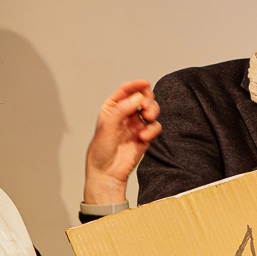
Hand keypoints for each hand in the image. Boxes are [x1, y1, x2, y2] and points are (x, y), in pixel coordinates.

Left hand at [84, 80, 161, 203]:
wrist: (107, 171)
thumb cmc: (101, 150)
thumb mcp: (107, 126)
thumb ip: (122, 109)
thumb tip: (138, 98)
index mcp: (112, 107)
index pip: (126, 91)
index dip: (136, 85)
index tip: (145, 84)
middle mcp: (125, 114)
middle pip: (142, 97)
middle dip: (147, 99)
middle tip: (146, 107)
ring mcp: (136, 124)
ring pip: (151, 109)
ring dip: (153, 111)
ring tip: (148, 118)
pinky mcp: (145, 135)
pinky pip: (155, 126)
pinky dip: (152, 130)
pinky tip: (144, 136)